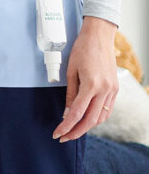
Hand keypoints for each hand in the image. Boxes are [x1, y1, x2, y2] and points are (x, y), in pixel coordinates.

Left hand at [52, 16, 118, 141]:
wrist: (99, 36)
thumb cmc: (82, 49)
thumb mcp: (71, 70)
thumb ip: (70, 94)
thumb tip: (67, 113)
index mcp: (91, 85)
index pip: (77, 113)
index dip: (66, 126)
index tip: (57, 134)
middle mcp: (104, 90)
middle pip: (91, 120)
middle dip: (76, 132)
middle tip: (64, 137)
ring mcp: (112, 90)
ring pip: (101, 117)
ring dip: (87, 126)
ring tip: (73, 129)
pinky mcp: (115, 89)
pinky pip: (107, 109)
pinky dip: (97, 117)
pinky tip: (87, 119)